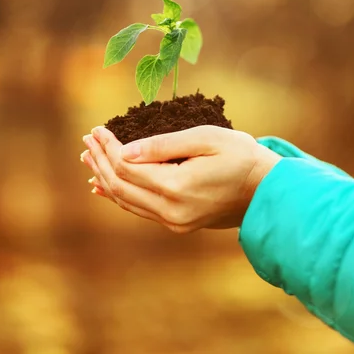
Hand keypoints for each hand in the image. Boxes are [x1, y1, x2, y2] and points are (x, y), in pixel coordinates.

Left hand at [80, 125, 279, 232]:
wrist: (267, 190)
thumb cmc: (240, 156)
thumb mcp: (205, 138)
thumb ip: (163, 145)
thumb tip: (125, 150)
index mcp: (177, 187)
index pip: (127, 166)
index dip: (109, 147)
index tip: (98, 129)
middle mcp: (171, 211)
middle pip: (120, 185)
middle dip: (100, 160)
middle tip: (87, 140)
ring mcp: (174, 222)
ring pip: (126, 200)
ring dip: (105, 177)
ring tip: (89, 158)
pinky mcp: (178, 224)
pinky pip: (139, 209)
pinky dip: (119, 194)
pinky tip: (104, 186)